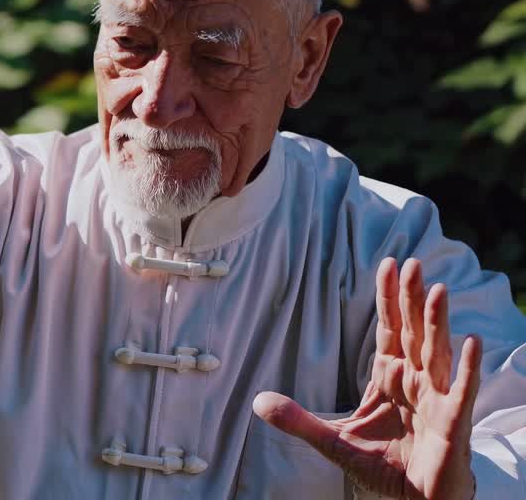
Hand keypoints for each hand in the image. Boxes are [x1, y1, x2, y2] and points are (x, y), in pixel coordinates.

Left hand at [253, 257, 481, 499]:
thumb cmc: (383, 466)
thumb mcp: (332, 440)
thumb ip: (298, 420)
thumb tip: (258, 402)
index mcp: (390, 376)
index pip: (390, 328)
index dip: (389, 297)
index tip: (389, 264)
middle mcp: (415, 380)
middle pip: (414, 331)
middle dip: (412, 298)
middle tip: (413, 262)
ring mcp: (437, 398)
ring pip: (437, 352)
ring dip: (438, 322)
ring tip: (437, 289)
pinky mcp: (453, 421)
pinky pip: (461, 390)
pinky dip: (466, 367)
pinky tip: (471, 342)